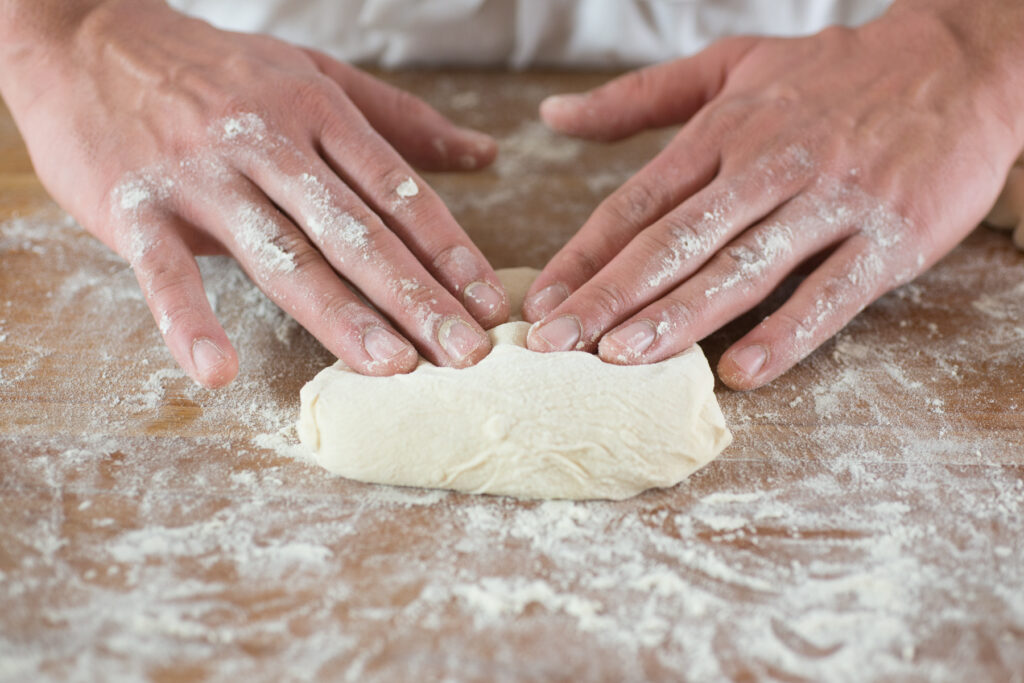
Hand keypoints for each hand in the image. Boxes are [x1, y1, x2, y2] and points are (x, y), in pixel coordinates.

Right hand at [0, 0, 505, 387]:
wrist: (88, 37)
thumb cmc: (216, 69)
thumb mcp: (316, 74)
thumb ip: (401, 122)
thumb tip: (485, 153)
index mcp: (317, 111)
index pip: (397, 189)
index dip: (449, 250)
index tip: (491, 305)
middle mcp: (267, 141)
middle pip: (353, 230)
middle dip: (415, 296)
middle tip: (465, 353)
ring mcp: (201, 174)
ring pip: (280, 252)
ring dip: (338, 314)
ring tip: (389, 365)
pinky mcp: (134, 203)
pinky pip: (163, 269)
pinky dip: (188, 320)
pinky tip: (217, 372)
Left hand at [522, 0, 1023, 388]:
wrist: (957, 64)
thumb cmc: (832, 75)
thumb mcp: (729, 68)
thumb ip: (638, 98)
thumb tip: (552, 116)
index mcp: (723, 132)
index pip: (638, 204)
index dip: (584, 255)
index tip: (540, 303)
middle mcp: (767, 167)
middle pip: (674, 243)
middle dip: (609, 298)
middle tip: (553, 345)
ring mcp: (829, 202)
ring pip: (741, 269)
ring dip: (679, 318)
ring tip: (622, 359)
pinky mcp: (888, 236)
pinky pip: (830, 292)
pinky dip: (787, 333)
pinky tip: (741, 372)